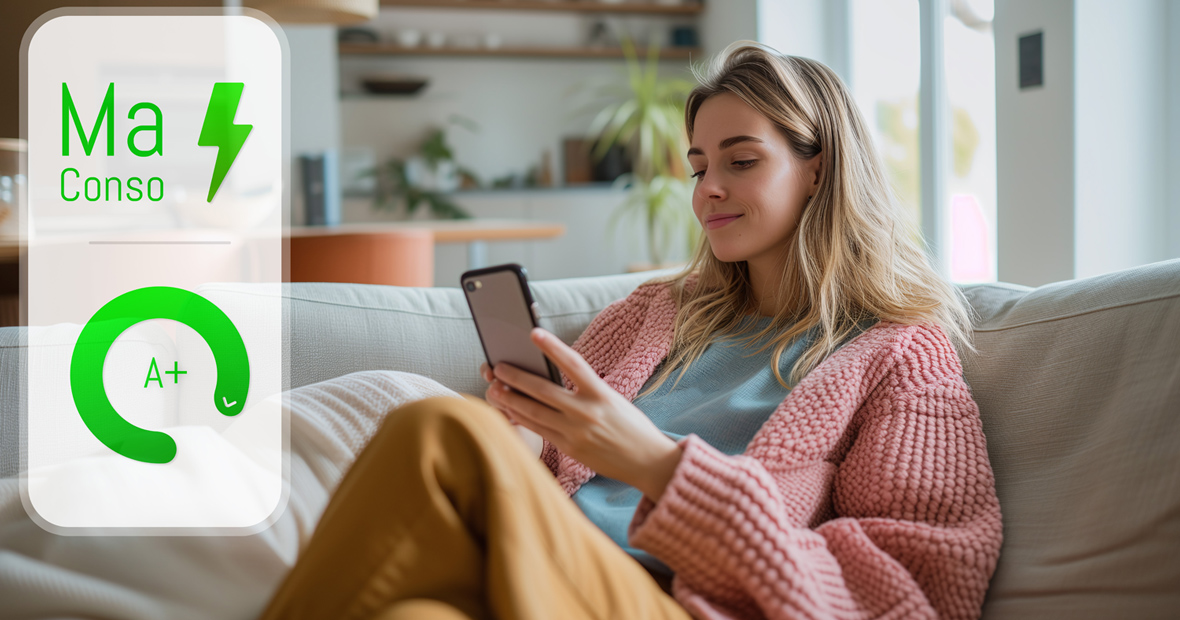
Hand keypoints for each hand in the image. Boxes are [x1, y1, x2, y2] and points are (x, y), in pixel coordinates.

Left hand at [483, 328, 681, 501]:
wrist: (648, 462)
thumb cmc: (631, 427)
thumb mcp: (613, 400)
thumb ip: (586, 390)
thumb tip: (553, 378)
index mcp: (602, 395)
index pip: (573, 364)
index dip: (552, 347)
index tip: (533, 333)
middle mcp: (587, 413)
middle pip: (543, 391)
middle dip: (515, 378)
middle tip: (497, 367)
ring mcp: (576, 433)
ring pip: (534, 412)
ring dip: (511, 400)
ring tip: (495, 389)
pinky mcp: (570, 449)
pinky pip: (539, 430)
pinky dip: (522, 419)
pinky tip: (509, 410)